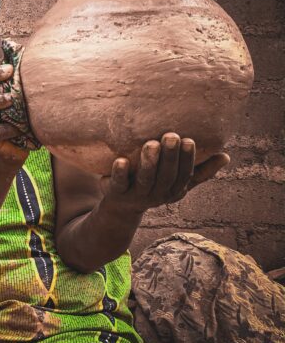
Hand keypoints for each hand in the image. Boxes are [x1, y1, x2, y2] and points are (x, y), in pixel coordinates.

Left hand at [99, 132, 229, 214]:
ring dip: (149, 162)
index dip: (187, 159)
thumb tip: (226, 157)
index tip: (189, 140)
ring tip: (151, 143)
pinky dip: (120, 172)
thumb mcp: (177, 181)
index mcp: (174, 190)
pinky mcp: (117, 193)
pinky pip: (119, 183)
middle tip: (171, 136)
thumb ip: (200, 171)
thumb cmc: (154, 185)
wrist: (122, 206)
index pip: (184, 175)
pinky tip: (121, 160)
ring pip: (145, 180)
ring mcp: (137, 195)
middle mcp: (157, 195)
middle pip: (166, 176)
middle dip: (169, 156)